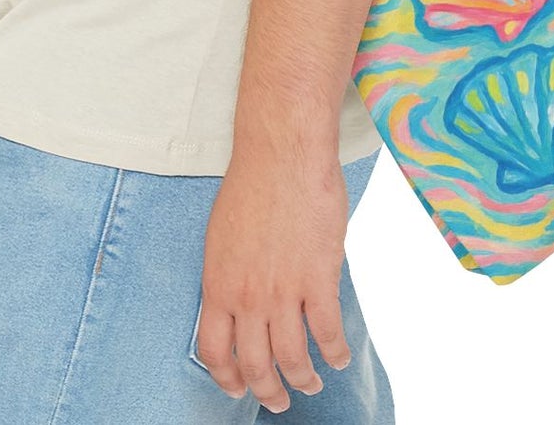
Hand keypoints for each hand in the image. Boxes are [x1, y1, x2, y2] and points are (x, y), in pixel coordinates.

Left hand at [193, 145, 353, 414]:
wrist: (283, 153)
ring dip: (303, 379)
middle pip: (256, 365)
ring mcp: (283, 291)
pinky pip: (328, 333)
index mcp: (218, 284)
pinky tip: (338, 357)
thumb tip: (239, 306)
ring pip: (293, 359)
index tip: (239, 387)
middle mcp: (247, 297)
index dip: (227, 378)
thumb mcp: (222, 237)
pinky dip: (335, 353)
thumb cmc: (252, 184)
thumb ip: (229, 277)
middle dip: (268, 391)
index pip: (215, 352)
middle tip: (279, 400)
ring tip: (311, 383)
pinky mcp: (318, 279)